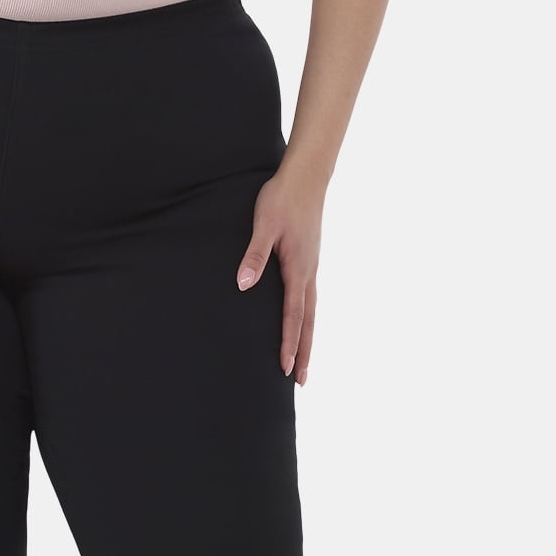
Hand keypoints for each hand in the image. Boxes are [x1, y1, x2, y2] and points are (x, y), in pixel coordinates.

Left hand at [235, 168, 323, 385]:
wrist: (306, 175)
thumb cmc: (281, 199)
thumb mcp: (264, 225)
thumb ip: (254, 256)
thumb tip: (244, 285)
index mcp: (298, 269)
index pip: (293, 315)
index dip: (288, 342)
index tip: (285, 368)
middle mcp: (309, 273)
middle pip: (308, 322)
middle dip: (303, 351)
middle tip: (300, 380)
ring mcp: (312, 267)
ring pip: (311, 311)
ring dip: (307, 338)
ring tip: (304, 361)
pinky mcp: (309, 260)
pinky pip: (310, 297)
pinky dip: (307, 318)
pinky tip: (302, 322)